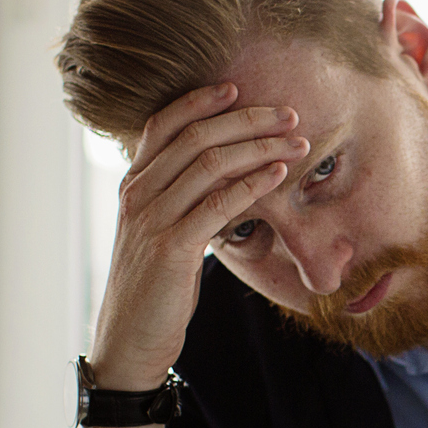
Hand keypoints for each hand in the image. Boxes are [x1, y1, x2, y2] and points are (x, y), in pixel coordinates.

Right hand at [79, 83, 302, 427]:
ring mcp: (152, 218)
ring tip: (296, 141)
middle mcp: (138, 193)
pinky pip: (218, 202)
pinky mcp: (173, 247)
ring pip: (210, 162)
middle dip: (247, 119)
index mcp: (134, 184)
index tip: (240, 88)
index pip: (163, 122)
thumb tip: (225, 173)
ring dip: (260, 146)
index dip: (201, 100)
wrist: (130, 339)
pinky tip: (279, 175)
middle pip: (195, 135)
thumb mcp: (165, 232)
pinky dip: (253, 184)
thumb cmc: (156, 286)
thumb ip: (183, 198)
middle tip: (288, 113)